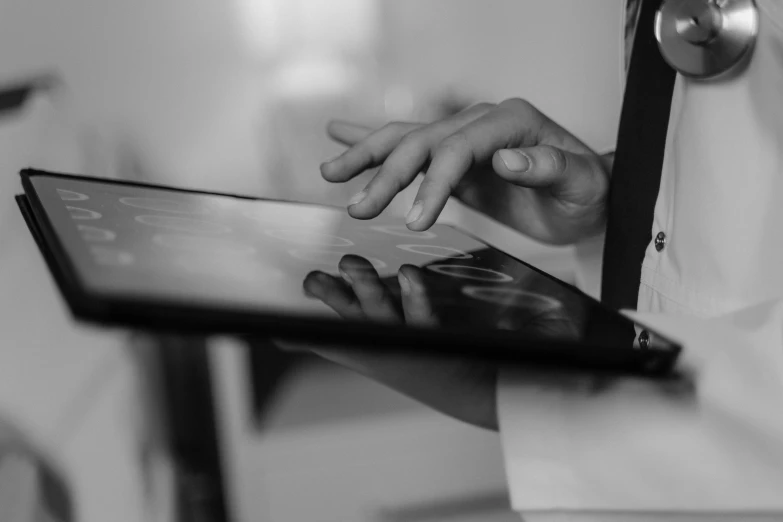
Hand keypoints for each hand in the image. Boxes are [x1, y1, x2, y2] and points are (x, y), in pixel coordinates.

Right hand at [276, 255, 498, 429]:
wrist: (462, 391)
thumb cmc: (410, 363)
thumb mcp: (366, 353)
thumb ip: (329, 341)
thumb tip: (285, 339)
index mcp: (360, 345)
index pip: (323, 338)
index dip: (297, 332)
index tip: (275, 325)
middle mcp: (377, 342)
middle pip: (347, 316)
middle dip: (329, 296)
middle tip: (310, 280)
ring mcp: (403, 340)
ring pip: (379, 309)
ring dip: (364, 285)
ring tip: (350, 263)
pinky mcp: (431, 335)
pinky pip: (422, 312)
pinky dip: (415, 293)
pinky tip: (408, 272)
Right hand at [321, 98, 610, 244]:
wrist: (586, 197)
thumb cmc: (587, 192)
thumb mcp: (582, 183)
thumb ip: (549, 167)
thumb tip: (506, 157)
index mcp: (510, 121)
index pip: (458, 149)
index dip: (432, 184)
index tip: (414, 222)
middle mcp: (480, 122)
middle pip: (422, 143)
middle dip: (387, 176)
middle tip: (358, 210)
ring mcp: (462, 136)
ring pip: (405, 138)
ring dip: (366, 156)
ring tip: (330, 172)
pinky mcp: (452, 157)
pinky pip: (408, 143)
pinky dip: (372, 140)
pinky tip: (340, 135)